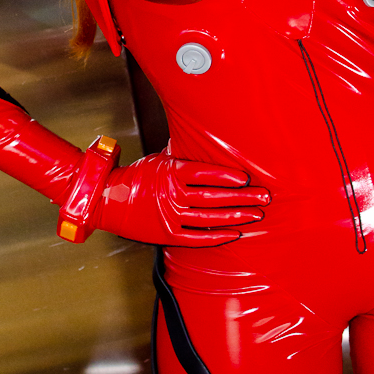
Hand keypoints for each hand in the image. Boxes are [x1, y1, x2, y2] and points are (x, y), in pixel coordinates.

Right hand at [95, 152, 269, 245]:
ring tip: (257, 214)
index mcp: (172, 173)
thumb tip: (202, 135)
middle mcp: (174, 195)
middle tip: (264, 197)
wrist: (109, 201)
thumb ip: (182, 152)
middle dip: (243, 197)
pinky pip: (198, 237)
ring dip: (236, 216)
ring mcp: (171, 216)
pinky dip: (218, 236)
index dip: (227, 177)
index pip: (205, 174)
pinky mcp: (168, 234)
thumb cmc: (138, 176)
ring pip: (210, 217)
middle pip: (214, 197)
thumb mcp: (160, 159)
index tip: (246, 179)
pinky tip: (235, 233)